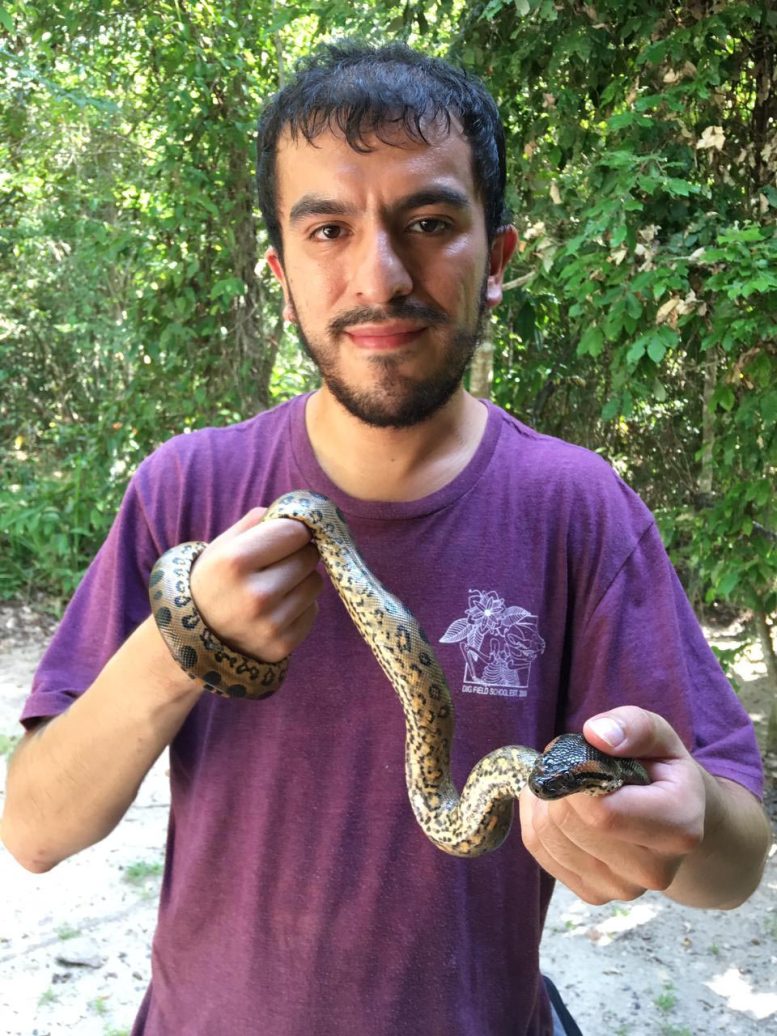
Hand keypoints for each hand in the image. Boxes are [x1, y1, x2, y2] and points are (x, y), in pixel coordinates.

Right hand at [189, 506, 323, 662]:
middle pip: (308, 557)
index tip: (283, 536)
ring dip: (302, 580)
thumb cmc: (214, 581)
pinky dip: (300, 606)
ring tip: (276, 586)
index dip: (292, 531)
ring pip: (315, 583)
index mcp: (235, 562)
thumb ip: (257, 521)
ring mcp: (270, 624)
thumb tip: (297, 510)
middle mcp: (255, 596)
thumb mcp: (222, 545)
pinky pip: (312, 610)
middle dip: (298, 554)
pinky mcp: (283, 645)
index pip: (295, 531)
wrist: (195, 636)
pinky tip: (276, 609)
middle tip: (278, 563)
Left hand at [519, 706, 706, 903]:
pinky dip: (536, 820)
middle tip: (570, 764)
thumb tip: (596, 735)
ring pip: (548, 837)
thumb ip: (634, 727)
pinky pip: (540, 851)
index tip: (577, 753)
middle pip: (570, 823)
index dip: (574, 775)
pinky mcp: (593, 893)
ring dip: (543, 800)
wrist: (671, 818)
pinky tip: (559, 806)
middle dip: (557, 784)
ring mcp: (622, 889)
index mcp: (679, 828)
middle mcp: (654, 870)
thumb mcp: (658, 736)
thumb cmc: (660, 771)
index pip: (601, 812)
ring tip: (567, 784)